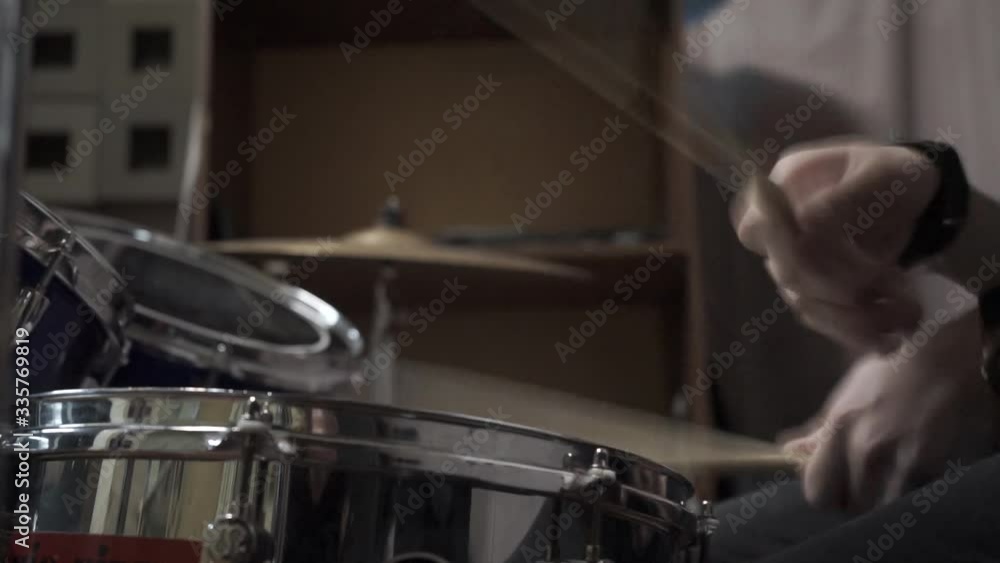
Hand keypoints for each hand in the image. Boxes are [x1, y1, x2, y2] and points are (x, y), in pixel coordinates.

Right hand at [732, 140, 939, 350]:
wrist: (916, 198)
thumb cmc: (895, 176)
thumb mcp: (878, 176)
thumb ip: (839, 203)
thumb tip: (803, 229)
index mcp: (784, 190)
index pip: (758, 230)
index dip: (792, 250)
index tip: (847, 260)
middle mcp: (778, 230)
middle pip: (788, 273)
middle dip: (843, 285)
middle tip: (895, 283)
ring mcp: (793, 263)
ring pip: (805, 304)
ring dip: (855, 317)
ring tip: (907, 314)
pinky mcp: (813, 292)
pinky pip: (822, 321)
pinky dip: (856, 332)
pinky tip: (891, 336)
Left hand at [783, 312, 999, 510]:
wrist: (940, 358)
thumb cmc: (891, 372)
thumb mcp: (848, 395)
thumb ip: (820, 431)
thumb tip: (790, 450)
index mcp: (838, 426)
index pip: (817, 489)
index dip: (826, 495)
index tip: (836, 487)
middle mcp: (862, 443)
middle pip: (846, 504)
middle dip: (853, 502)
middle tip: (864, 488)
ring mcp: (894, 455)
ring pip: (877, 508)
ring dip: (881, 502)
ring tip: (889, 482)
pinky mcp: (925, 463)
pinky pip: (908, 498)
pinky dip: (907, 494)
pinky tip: (912, 474)